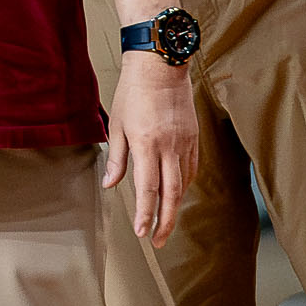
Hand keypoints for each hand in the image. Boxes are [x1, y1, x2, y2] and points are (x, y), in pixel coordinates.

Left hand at [104, 52, 198, 247]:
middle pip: (171, 194)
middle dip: (165, 222)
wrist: (160, 64)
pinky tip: (177, 192)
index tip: (143, 232)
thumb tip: (111, 184)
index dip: (146, 214)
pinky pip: (191, 168)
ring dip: (175, 206)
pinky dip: (184, 185)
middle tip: (157, 240)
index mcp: (146, 144)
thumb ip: (117, 157)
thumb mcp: (117, 124)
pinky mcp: (193, 137)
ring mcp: (184, 142)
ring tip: (165, 221)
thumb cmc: (134, 90)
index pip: (148, 189)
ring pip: (184, 184)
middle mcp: (169, 146)